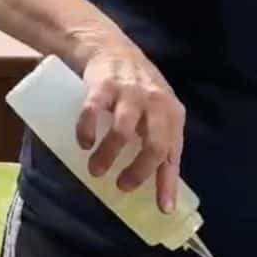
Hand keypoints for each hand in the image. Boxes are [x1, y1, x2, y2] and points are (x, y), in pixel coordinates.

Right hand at [75, 45, 185, 212]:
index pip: (173, 153)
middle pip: (154, 145)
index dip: (167, 182)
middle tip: (122, 185)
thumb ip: (159, 142)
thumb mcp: (157, 113)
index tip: (163, 208)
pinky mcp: (103, 85)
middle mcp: (156, 103)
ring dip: (108, 155)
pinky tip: (84, 143)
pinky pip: (94, 111)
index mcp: (172, 114)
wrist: (111, 48)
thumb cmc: (138, 91)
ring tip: (96, 169)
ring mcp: (129, 93)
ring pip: (123, 131)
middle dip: (138, 172)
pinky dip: (87, 131)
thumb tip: (160, 190)